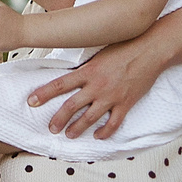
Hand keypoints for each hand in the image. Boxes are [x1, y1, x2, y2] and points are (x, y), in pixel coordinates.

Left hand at [25, 39, 168, 140]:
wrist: (150, 49)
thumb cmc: (125, 45)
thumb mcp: (99, 52)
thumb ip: (85, 65)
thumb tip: (70, 70)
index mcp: (88, 71)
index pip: (60, 84)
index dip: (44, 94)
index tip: (31, 102)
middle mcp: (97, 85)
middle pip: (71, 106)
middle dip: (58, 119)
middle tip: (51, 128)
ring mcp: (112, 96)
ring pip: (90, 118)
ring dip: (77, 128)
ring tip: (69, 135)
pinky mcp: (126, 103)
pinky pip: (113, 123)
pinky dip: (105, 132)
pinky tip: (98, 136)